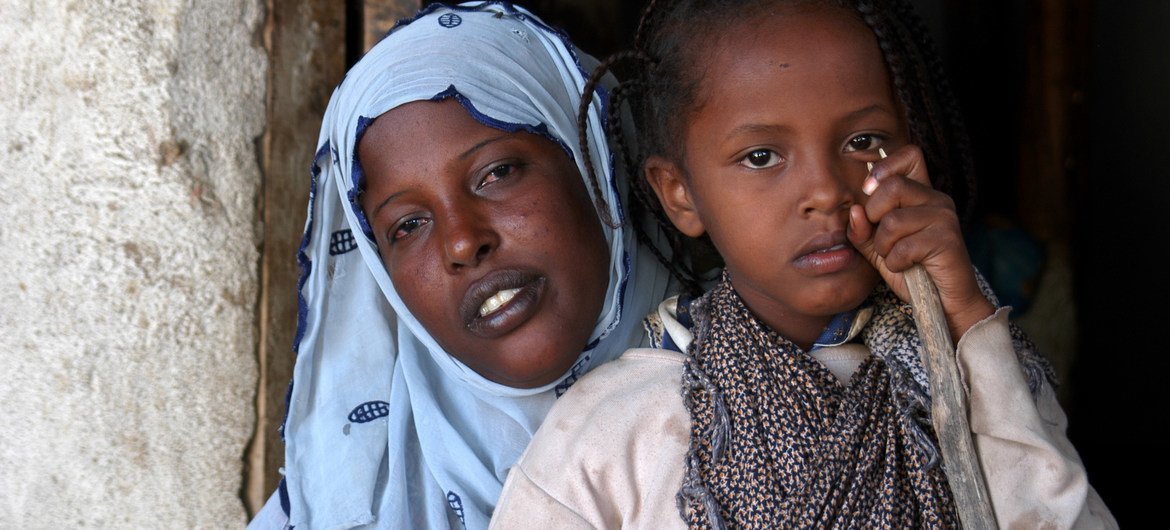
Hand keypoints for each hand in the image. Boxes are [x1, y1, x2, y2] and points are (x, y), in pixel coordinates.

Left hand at [847, 145, 994, 339]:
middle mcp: (937, 199)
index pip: (910, 155)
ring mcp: (945, 218)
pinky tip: (907, 267)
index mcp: (921, 194)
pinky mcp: (948, 240)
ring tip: (896, 257)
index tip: (868, 190)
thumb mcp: (878, 249)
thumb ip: (862, 230)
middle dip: (874, 215)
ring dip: (884, 246)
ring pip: (893, 220)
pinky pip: (904, 246)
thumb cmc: (911, 270)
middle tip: (882, 239)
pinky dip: (896, 262)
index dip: (884, 167)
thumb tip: (854, 211)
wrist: (942, 302)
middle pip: (893, 186)